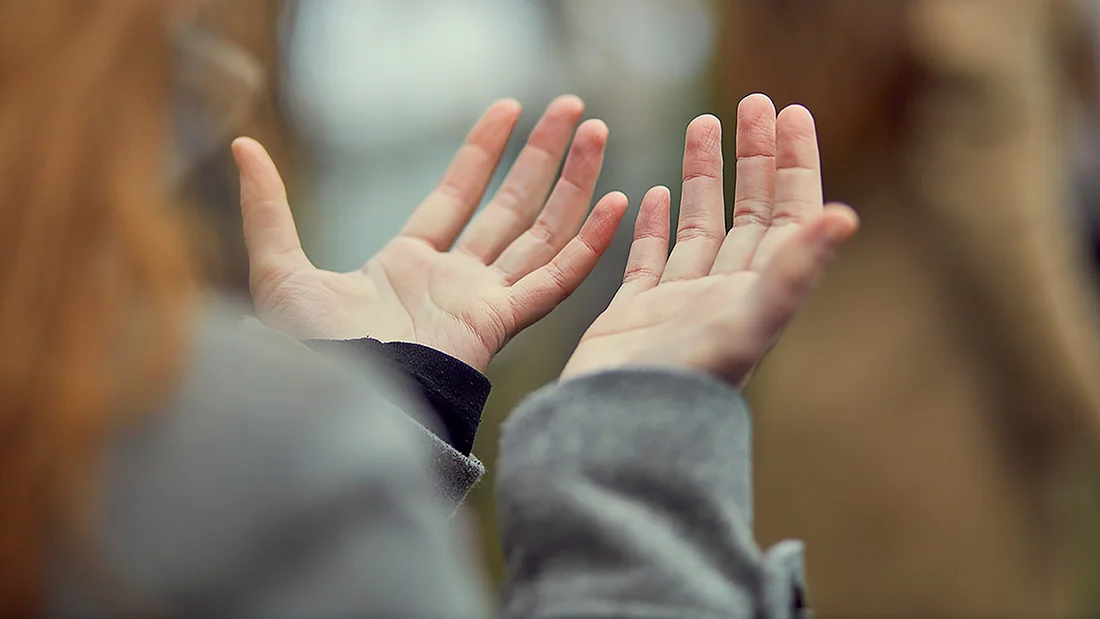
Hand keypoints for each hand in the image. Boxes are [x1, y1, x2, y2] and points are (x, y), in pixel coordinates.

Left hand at [233, 96, 627, 370]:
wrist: (339, 401)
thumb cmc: (308, 352)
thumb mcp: (279, 268)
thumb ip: (268, 207)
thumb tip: (241, 145)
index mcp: (409, 265)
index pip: (457, 195)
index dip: (482, 151)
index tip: (508, 109)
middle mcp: (454, 280)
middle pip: (511, 207)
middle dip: (542, 158)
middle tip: (571, 110)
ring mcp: (483, 300)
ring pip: (540, 232)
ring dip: (571, 184)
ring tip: (595, 133)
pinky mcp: (502, 323)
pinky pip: (555, 279)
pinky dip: (588, 244)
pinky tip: (615, 204)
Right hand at [562, 94, 858, 385]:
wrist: (618, 432)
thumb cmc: (684, 385)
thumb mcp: (748, 325)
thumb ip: (795, 271)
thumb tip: (845, 216)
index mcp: (758, 293)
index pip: (788, 215)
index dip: (795, 164)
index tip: (793, 112)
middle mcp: (724, 295)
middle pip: (749, 212)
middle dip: (754, 157)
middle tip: (754, 103)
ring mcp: (678, 303)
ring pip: (699, 226)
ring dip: (703, 177)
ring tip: (703, 123)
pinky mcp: (635, 313)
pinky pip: (649, 257)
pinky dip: (653, 224)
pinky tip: (653, 193)